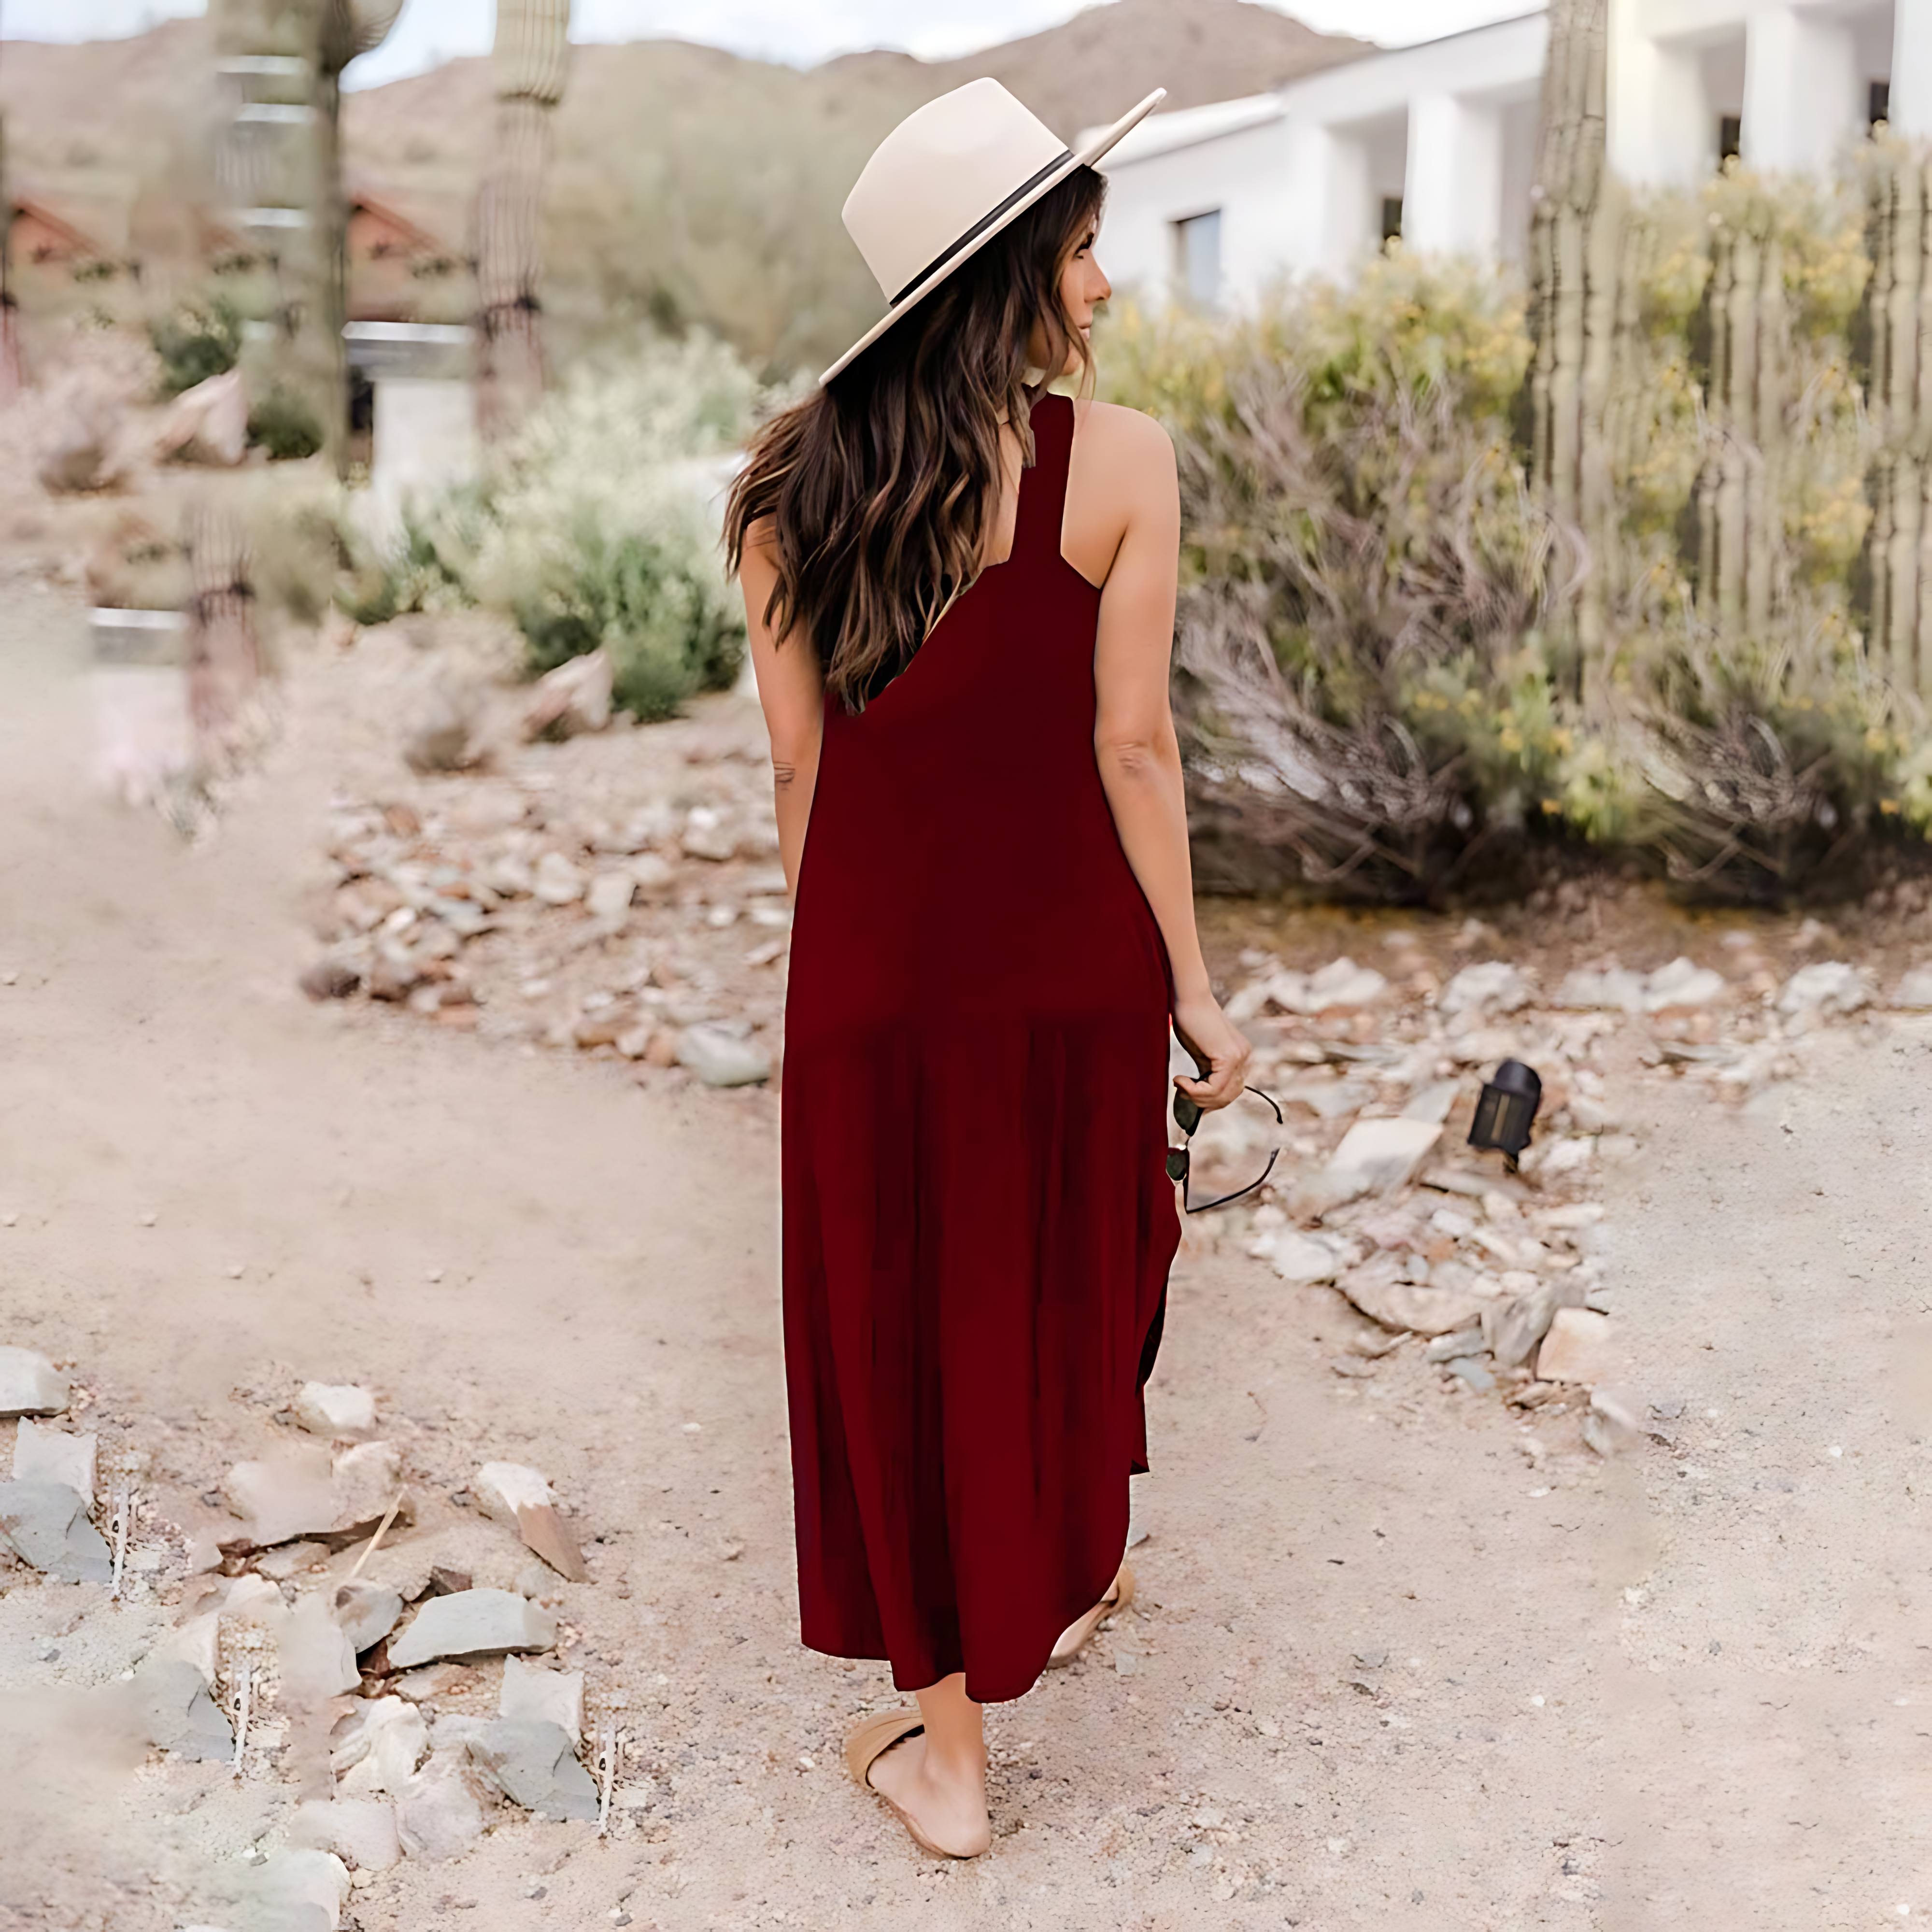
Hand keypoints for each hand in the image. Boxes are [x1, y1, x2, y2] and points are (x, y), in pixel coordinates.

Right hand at [1171, 991, 1251, 1113]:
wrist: (1190, 999)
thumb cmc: (1190, 1022)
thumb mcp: (1201, 1056)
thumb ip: (1206, 1075)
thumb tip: (1199, 1100)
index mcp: (1240, 1057)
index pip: (1230, 1093)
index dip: (1207, 1101)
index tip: (1186, 1095)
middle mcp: (1245, 1058)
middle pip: (1227, 1097)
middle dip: (1201, 1101)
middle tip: (1181, 1090)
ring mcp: (1239, 1057)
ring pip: (1221, 1096)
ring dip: (1196, 1096)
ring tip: (1180, 1084)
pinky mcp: (1229, 1057)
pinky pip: (1214, 1088)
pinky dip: (1194, 1090)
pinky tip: (1180, 1079)